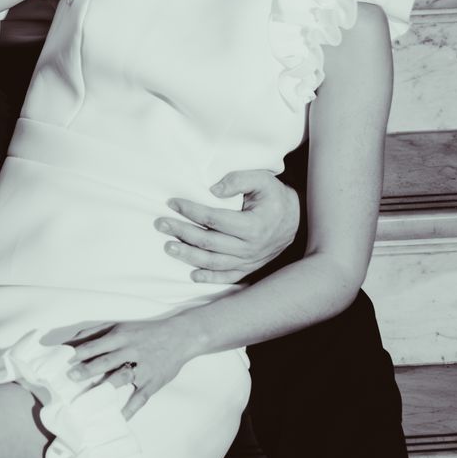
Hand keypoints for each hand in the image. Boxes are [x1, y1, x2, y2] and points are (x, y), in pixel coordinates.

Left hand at [60, 315, 193, 416]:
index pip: (97, 345)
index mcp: (121, 336)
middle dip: (88, 369)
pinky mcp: (152, 383)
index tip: (64, 362)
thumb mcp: (121, 326)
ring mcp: (142, 369)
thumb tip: (71, 341)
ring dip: (104, 388)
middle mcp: (131, 351)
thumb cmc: (145, 332)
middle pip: (106, 361)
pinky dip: (129, 410)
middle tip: (70, 377)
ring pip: (121, 378)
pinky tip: (117, 419)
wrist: (181, 337)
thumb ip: (95, 332)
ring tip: (87, 399)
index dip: (80, 353)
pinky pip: (139, 398)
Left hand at [156, 170, 299, 282]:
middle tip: (160, 224)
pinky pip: (227, 277)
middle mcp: (251, 247)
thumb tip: (213, 189)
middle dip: (182, 232)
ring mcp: (250, 261)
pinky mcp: (249, 268)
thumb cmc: (275, 196)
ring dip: (188, 255)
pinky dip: (209, 278)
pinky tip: (192, 274)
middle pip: (209, 242)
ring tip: (168, 247)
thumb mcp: (262, 179)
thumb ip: (238, 180)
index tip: (172, 202)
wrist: (296, 219)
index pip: (215, 219)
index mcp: (254, 225)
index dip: (191, 210)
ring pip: (214, 262)